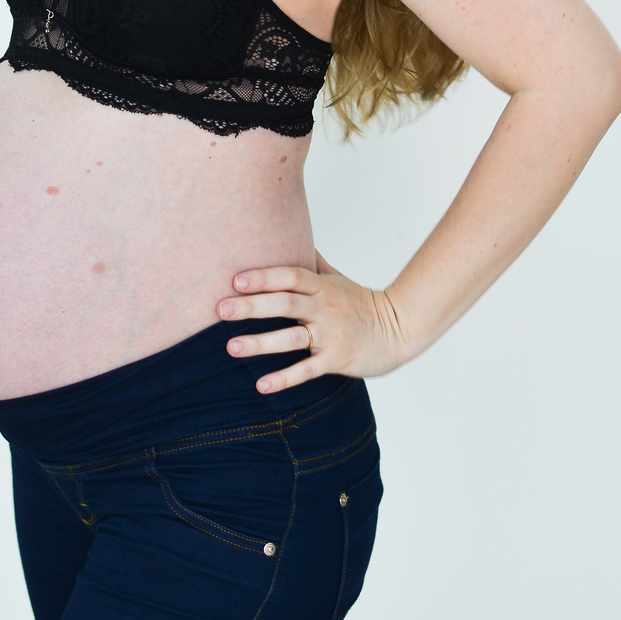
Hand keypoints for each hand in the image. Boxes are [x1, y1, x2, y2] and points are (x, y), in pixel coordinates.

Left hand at [216, 251, 406, 393]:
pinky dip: (285, 378)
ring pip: (292, 338)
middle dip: (252, 306)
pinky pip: (308, 370)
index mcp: (322, 286)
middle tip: (221, 310)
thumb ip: (311, 261)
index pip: (290, 276)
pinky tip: (261, 385)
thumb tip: (290, 234)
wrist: (399, 329)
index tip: (235, 280)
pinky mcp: (337, 359)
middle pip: (286, 303)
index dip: (264, 277)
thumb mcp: (336, 277)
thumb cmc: (361, 302)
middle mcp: (325, 308)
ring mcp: (331, 334)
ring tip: (232, 347)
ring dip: (261, 343)